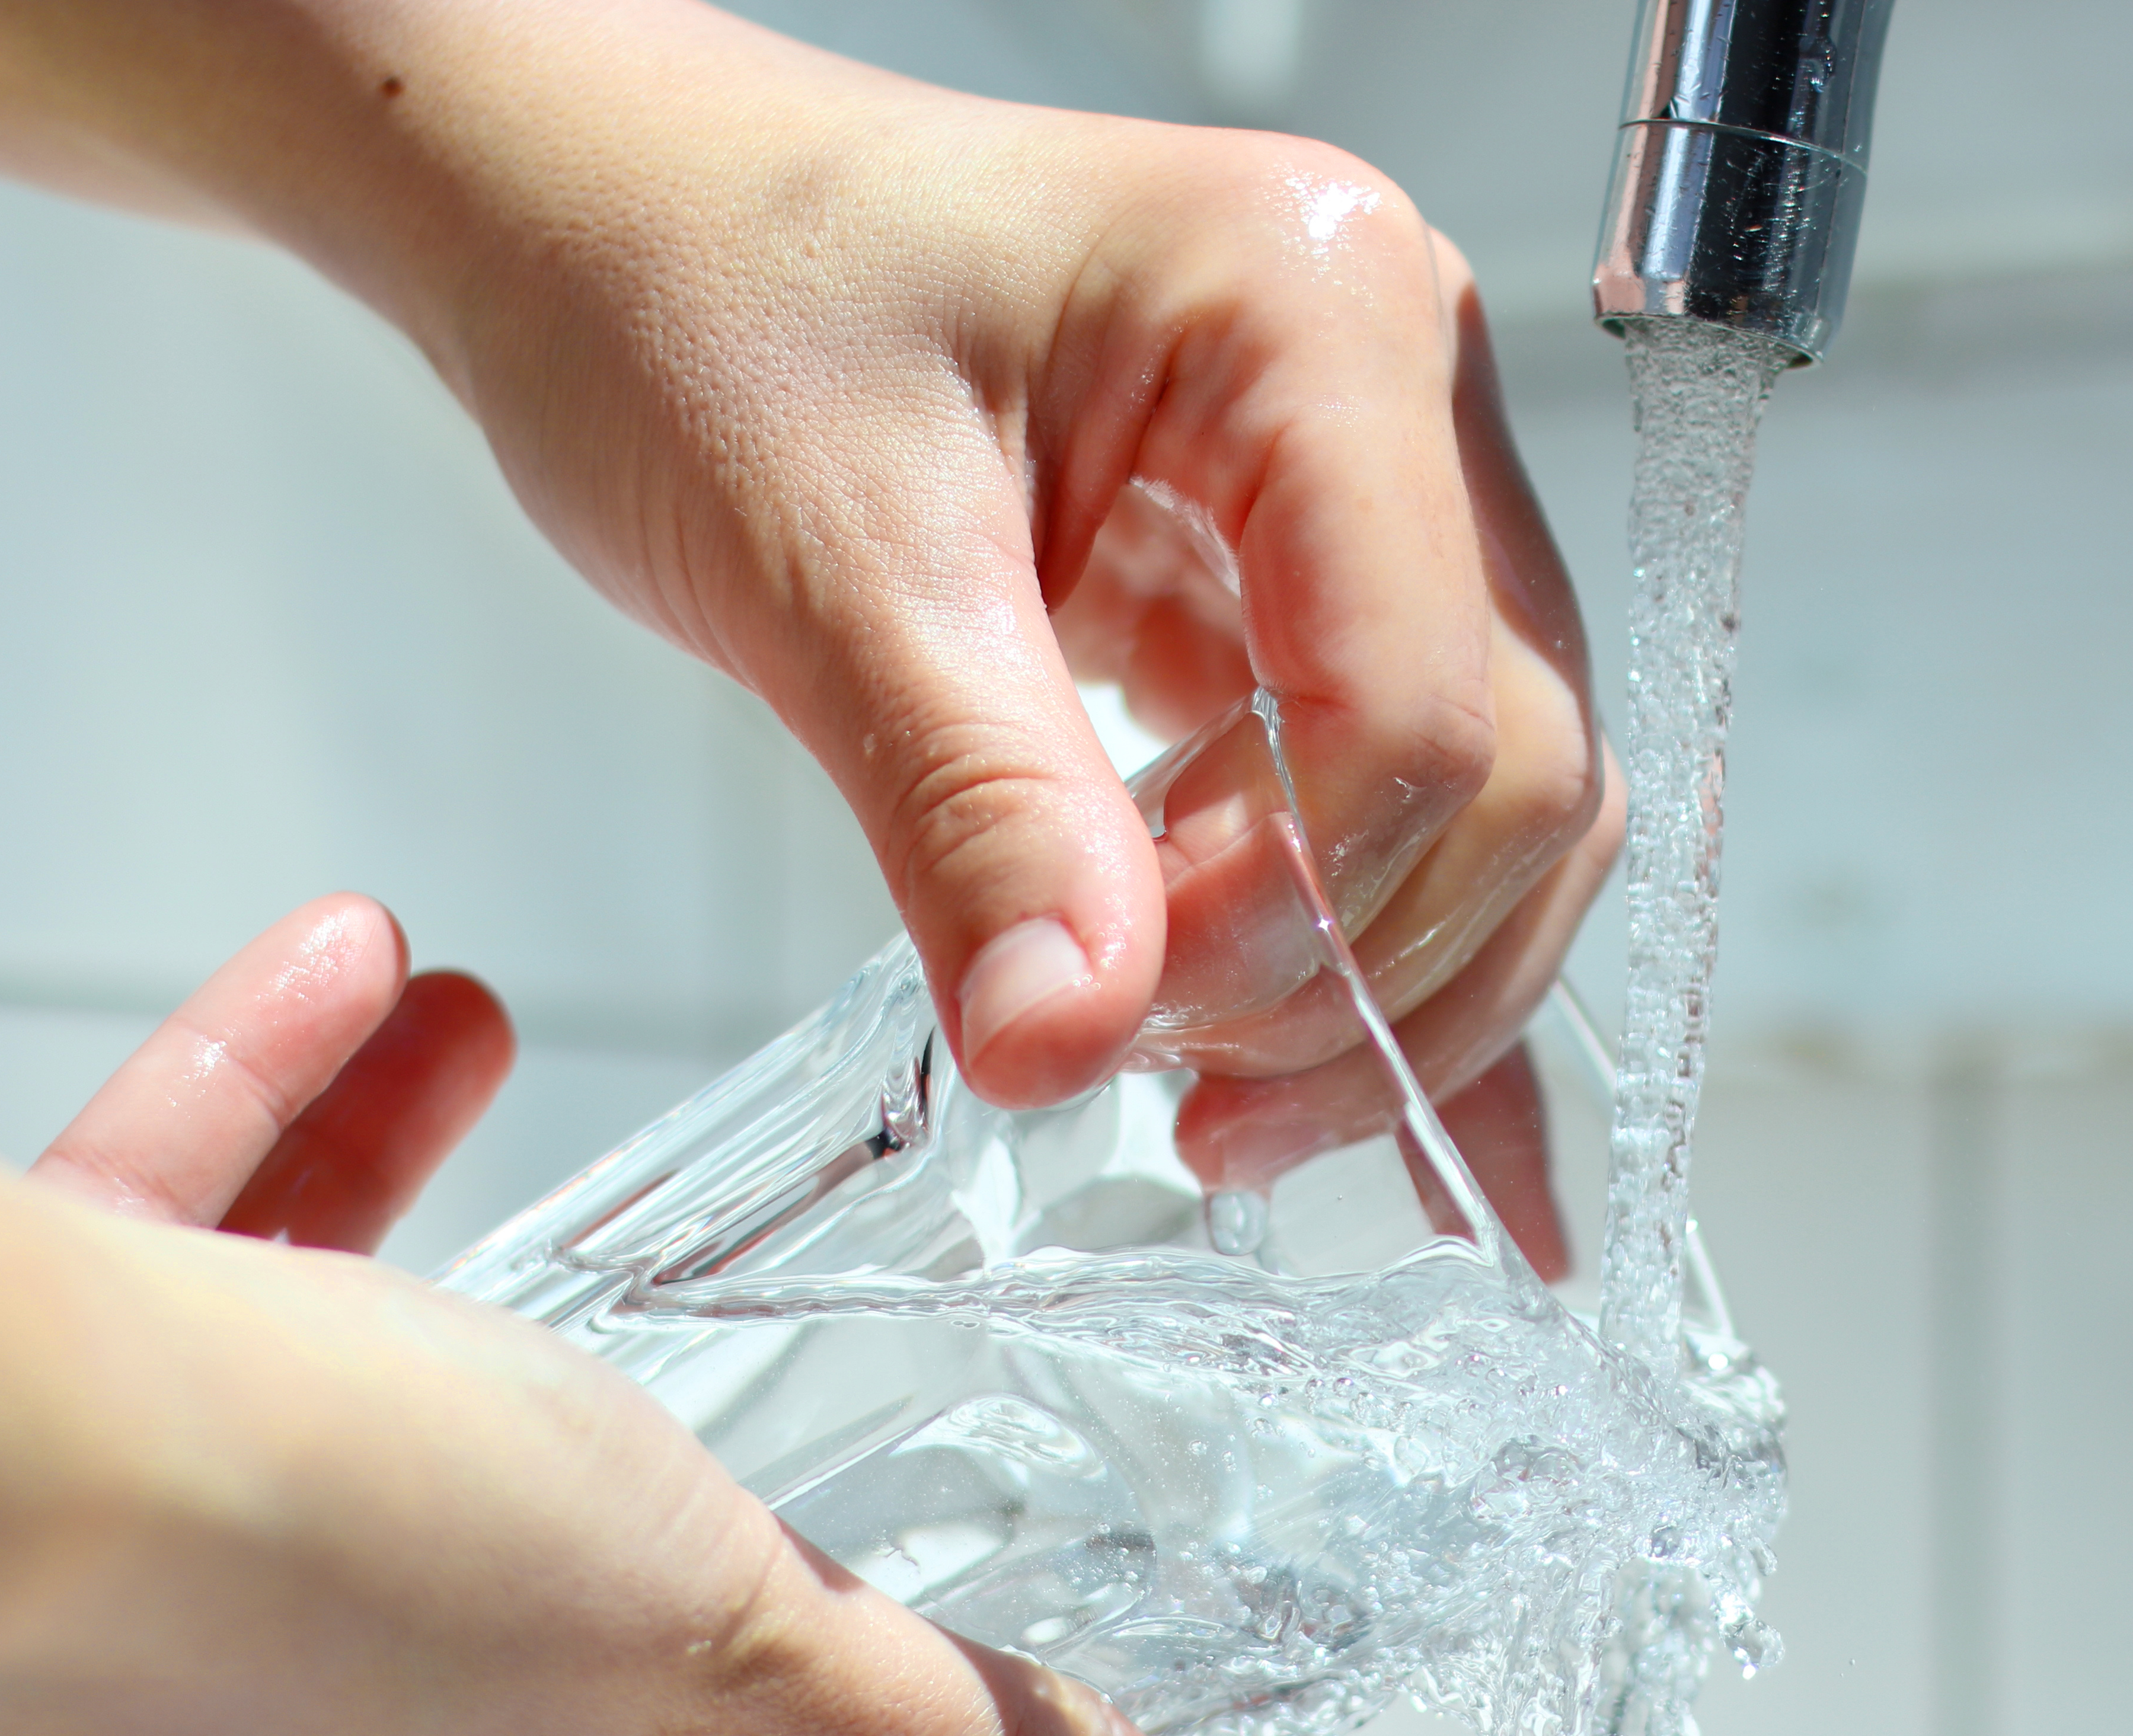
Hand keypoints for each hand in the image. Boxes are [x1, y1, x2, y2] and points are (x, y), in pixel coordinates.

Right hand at [0, 896, 1172, 1735]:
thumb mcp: (709, 1644)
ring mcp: (31, 1678)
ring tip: (491, 1068)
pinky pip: (133, 1314)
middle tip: (613, 1492)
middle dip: (517, 1610)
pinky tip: (364, 984)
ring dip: (391, 1290)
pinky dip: (254, 1168)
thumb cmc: (292, 1560)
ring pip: (251, 1492)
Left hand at [379, 9, 1625, 1117]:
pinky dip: (1403, 969)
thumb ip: (973, 805)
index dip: (1286, 908)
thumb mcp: (819, 550)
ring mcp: (1392, 487)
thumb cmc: (694, 287)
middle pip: (1512, 772)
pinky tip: (1411, 1127)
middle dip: (1359, 973)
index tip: (1116, 1013)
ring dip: (1392, 994)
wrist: (620, 212)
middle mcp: (1407, 384)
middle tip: (1168, 1086)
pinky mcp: (1331, 585)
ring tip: (1214, 1104)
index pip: (1412, 699)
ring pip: (1511, 814)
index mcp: (1316, 309)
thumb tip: (1070, 1040)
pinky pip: (1425, 805)